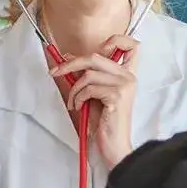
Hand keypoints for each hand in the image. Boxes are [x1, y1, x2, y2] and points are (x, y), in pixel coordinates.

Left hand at [50, 34, 139, 168]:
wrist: (113, 147)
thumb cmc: (103, 124)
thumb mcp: (92, 94)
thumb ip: (85, 75)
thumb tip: (67, 57)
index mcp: (127, 75)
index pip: (131, 45)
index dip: (113, 40)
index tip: (91, 52)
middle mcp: (129, 77)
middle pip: (95, 57)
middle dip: (71, 64)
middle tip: (55, 72)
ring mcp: (125, 85)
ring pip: (88, 74)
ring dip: (74, 89)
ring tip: (73, 103)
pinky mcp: (117, 95)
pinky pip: (89, 88)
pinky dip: (78, 98)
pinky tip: (80, 108)